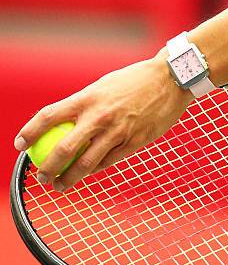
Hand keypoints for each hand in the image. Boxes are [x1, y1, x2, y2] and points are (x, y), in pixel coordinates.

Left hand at [14, 50, 193, 191]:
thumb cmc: (135, 81)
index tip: (20, 145)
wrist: (170, 80)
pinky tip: (90, 172)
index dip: (29, 132)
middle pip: (64, 149)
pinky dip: (97, 169)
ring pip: (87, 163)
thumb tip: (63, 122)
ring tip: (61, 185)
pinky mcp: (136, 141)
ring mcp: (119, 131)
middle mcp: (100, 116)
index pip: (48, 116)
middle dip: (48, 169)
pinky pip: (110, 161)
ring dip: (70, 178)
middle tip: (42, 178)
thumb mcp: (103, 86)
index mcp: (87, 98)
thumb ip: (85, 104)